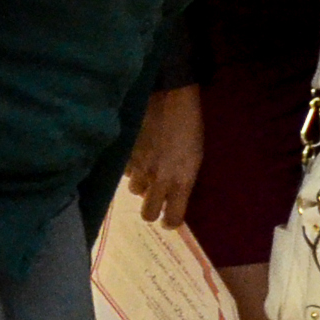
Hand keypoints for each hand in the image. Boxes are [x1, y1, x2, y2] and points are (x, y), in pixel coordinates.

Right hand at [125, 84, 201, 225]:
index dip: (171, 221)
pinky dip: (131, 167)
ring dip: (142, 184)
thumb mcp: (195, 155)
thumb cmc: (190, 125)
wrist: (168, 97)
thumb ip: (183, 178)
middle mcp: (159, 179)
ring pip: (135, 190)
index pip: (173, 217)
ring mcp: (139, 168)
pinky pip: (125, 171)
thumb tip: (172, 195)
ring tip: (148, 169)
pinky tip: (138, 154)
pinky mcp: (124, 156)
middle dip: (152, 210)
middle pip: (148, 213)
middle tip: (155, 200)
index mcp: (182, 180)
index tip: (169, 220)